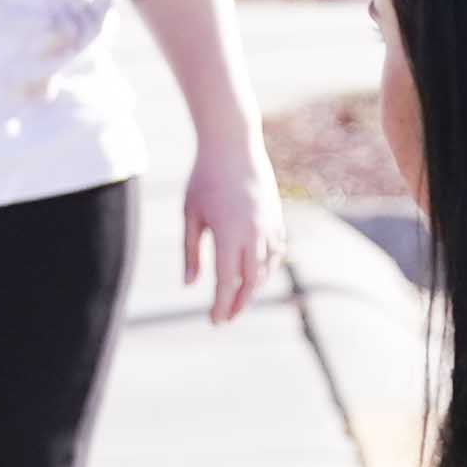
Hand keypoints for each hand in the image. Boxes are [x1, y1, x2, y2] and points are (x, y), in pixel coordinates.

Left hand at [182, 126, 282, 329]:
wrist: (233, 144)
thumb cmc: (204, 178)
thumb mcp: (191, 215)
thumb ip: (191, 252)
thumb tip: (190, 285)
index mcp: (229, 235)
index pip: (228, 283)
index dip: (222, 306)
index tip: (214, 321)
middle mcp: (254, 234)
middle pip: (250, 282)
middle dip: (238, 304)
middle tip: (227, 318)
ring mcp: (269, 225)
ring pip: (266, 269)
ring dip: (254, 288)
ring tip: (240, 299)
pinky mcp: (276, 217)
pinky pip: (276, 251)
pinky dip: (267, 268)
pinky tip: (257, 275)